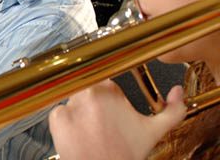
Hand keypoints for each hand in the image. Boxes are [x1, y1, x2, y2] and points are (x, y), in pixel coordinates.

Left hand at [49, 80, 186, 159]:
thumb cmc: (125, 153)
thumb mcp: (154, 131)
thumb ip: (172, 110)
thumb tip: (178, 92)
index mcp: (109, 90)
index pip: (104, 81)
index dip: (108, 96)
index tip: (110, 107)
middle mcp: (87, 94)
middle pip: (87, 90)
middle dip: (94, 103)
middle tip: (102, 121)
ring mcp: (69, 105)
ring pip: (73, 101)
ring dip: (80, 112)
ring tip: (91, 129)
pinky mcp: (56, 118)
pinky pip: (59, 113)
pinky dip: (67, 122)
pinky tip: (79, 134)